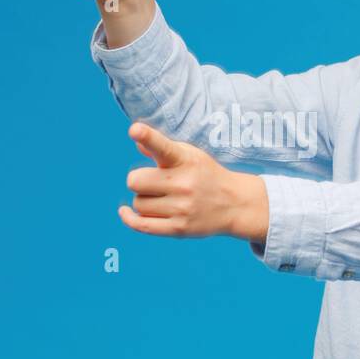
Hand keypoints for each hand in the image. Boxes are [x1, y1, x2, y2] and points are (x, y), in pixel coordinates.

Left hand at [119, 122, 268, 243]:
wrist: (234, 204)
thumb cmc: (205, 174)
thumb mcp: (190, 154)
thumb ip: (162, 146)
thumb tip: (137, 139)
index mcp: (186, 160)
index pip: (162, 147)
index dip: (147, 137)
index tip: (135, 130)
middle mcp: (183, 184)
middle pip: (135, 181)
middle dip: (139, 181)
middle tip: (152, 182)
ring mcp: (182, 208)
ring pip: (138, 203)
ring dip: (143, 200)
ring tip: (162, 198)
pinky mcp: (178, 228)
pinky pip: (141, 224)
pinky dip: (129, 218)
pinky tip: (125, 212)